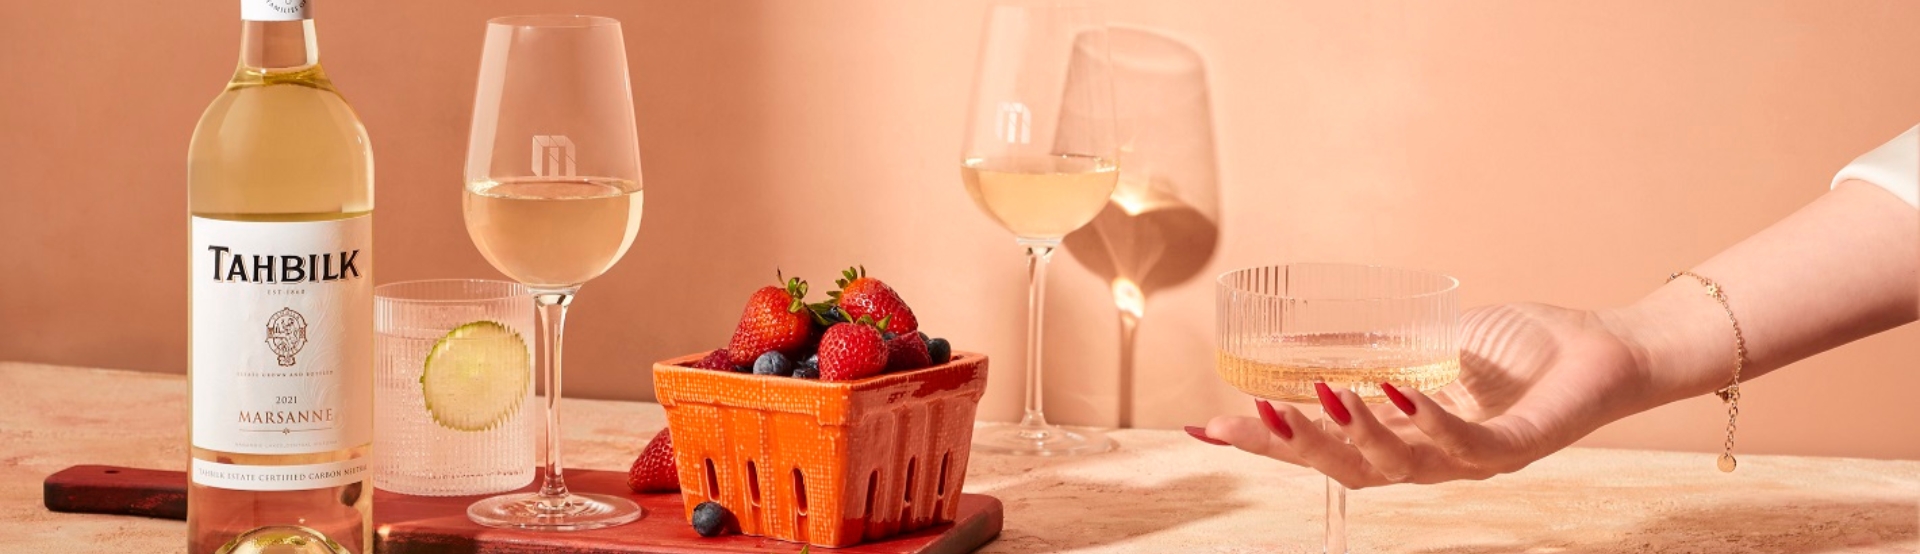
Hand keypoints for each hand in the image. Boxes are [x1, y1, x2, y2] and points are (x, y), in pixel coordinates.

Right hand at [1198, 303, 1654, 488]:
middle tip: (1247, 419)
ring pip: (1396, 465)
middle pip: (1346, 470)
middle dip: (1292, 448)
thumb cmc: (1525, 348)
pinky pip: (1463, 442)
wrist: (1609, 347)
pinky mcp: (1517, 447)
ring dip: (1352, 432)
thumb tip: (1290, 340)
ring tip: (1319, 394)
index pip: (1324, 452)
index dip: (1266, 445)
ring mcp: (1473, 459)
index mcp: (1405, 441)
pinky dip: (1425, 419)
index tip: (1206, 429)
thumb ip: (1371, 348)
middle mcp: (1433, 461)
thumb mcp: (1427, 340)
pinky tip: (1394, 390)